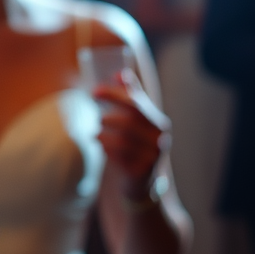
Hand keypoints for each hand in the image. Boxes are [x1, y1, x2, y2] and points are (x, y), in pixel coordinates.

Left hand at [93, 69, 171, 202]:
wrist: (142, 180)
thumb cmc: (136, 144)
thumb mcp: (137, 120)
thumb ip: (131, 96)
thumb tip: (120, 73)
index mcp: (159, 123)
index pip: (135, 102)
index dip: (113, 94)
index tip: (94, 91)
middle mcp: (160, 139)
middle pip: (128, 120)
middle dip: (108, 117)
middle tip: (97, 118)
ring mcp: (153, 157)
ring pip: (122, 140)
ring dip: (103, 135)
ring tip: (96, 135)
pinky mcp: (142, 172)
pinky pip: (119, 157)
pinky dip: (106, 149)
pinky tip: (102, 147)